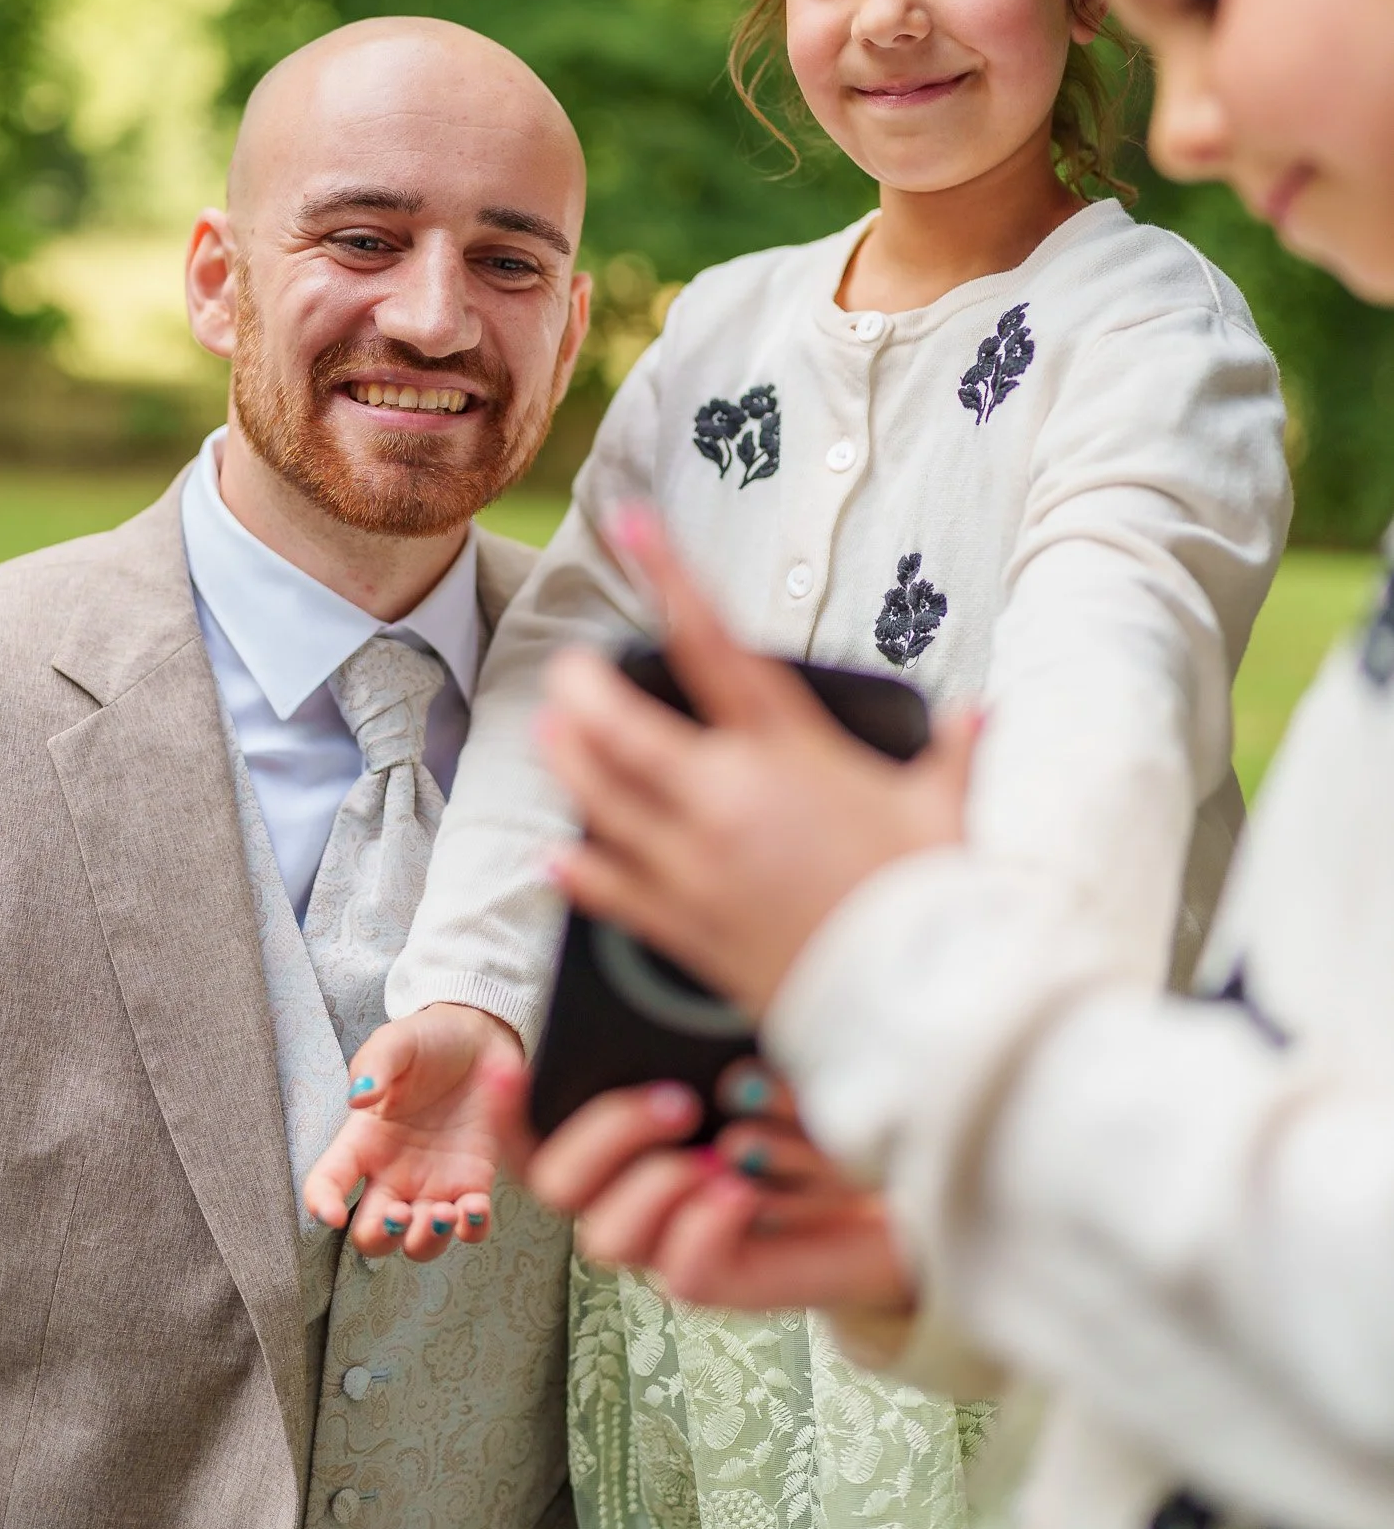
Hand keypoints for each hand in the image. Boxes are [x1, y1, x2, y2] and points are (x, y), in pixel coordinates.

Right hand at [303, 1005, 524, 1262]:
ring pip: (418, 1244)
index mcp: (363, 1142)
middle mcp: (393, 1173)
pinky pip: (471, 1229)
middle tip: (401, 1213)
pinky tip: (474, 1206)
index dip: (320, 1206)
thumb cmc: (428, 1041)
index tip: (332, 1214)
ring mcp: (433, 1184)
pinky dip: (472, 1230)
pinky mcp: (473, 1184)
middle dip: (380, 1237)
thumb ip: (376, 1066)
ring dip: (426, 1240)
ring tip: (445, 1212)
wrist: (481, 1038)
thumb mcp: (396, 1043)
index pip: (326, 1184)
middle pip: (369, 1234)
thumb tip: (357, 1098)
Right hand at [483, 1057, 918, 1323]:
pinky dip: (707, 1223)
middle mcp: (634, 1194)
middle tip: (675, 1099)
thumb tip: (648, 957)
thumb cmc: (816, 1095)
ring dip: (656, 1186)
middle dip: (606, 1135)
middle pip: (557, 1186)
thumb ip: (694, 1028)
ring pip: (607, 1239)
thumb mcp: (749, 1045)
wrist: (904, 1172)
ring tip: (720, 1152)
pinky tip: (744, 1189)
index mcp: (624, 1140)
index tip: (504, 1064)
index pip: (532, 1137)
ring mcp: (673, 1243)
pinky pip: (685, 1274)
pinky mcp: (727, 1282)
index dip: (503, 1110)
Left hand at [537, 511, 977, 1016]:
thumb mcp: (944, 811)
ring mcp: (696, 865)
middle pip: (621, 725)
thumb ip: (952, 753)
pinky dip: (579, 872)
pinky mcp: (685, 929)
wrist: (912, 1002)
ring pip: (600, 798)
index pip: (713, 643)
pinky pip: (612, 891)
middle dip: (585, 688)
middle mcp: (727, 798)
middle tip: (569, 670)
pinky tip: (558, 858)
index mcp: (789, 750)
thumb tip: (976, 716)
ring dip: (569, 762)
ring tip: (551, 735)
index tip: (632, 525)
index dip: (668, 574)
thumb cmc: (931, 899)